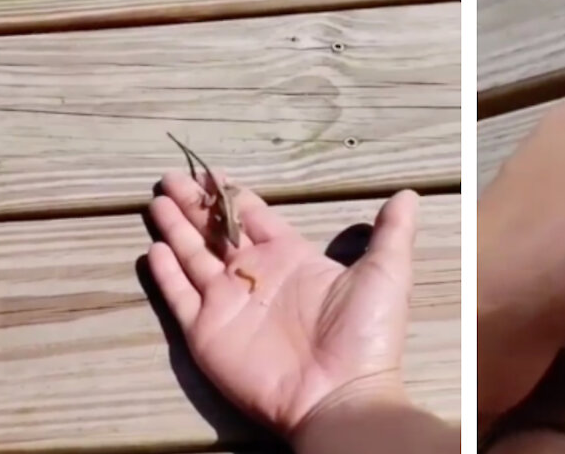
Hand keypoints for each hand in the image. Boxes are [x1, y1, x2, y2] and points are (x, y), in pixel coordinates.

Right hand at [146, 172, 417, 438]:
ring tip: (157, 201)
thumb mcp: (387, 272)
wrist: (342, 393)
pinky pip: (181, 297)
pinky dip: (167, 275)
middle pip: (216, 232)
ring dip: (176, 229)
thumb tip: (409, 194)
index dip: (230, 194)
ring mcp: (228, 304)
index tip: (209, 171)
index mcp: (291, 257)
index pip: (252, 217)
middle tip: (171, 177)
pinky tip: (155, 249)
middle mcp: (255, 276)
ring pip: (193, 257)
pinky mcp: (208, 331)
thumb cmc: (366, 334)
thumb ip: (392, 232)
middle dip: (194, 205)